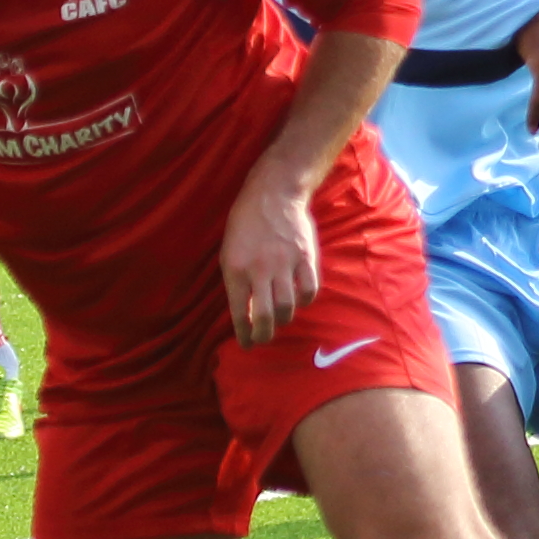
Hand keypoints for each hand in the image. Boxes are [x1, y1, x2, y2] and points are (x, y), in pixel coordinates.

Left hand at [219, 167, 322, 343]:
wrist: (273, 194)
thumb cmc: (245, 225)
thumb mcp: (229, 252)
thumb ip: (237, 282)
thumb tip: (247, 312)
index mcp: (235, 269)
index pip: (239, 312)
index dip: (243, 334)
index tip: (246, 344)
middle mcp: (260, 269)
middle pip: (265, 316)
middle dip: (263, 335)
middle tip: (263, 339)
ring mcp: (285, 263)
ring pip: (288, 307)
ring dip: (283, 319)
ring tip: (279, 319)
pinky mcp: (306, 257)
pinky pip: (309, 290)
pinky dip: (304, 301)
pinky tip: (298, 300)